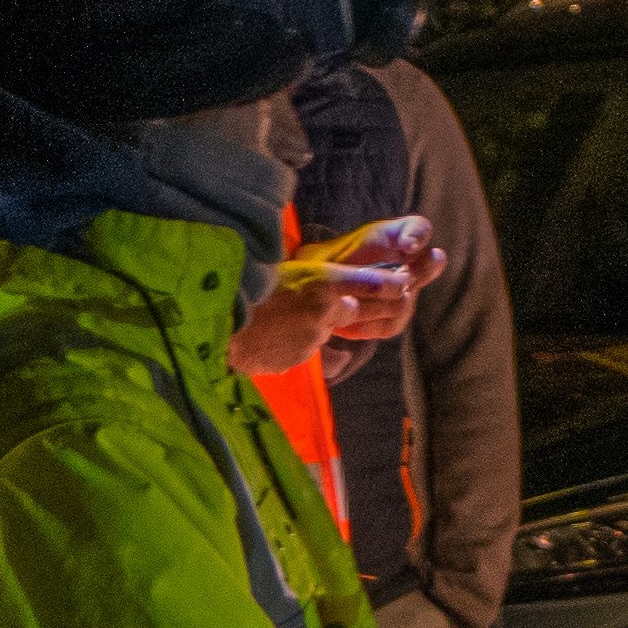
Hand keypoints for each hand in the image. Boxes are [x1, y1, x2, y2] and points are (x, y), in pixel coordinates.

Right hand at [225, 255, 423, 372]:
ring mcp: (314, 335)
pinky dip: (300, 340)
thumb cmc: (249, 289)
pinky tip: (277, 334)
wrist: (220, 324)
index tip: (407, 284)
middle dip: (375, 304)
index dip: (392, 285)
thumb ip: (319, 281)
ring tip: (289, 315)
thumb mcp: (287, 273)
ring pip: (331, 327)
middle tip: (377, 296)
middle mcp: (324, 307)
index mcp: (321, 279)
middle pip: (364, 308)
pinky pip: (309, 345)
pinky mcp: (303, 355)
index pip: (372, 282)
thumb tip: (351, 299)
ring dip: (320, 323)